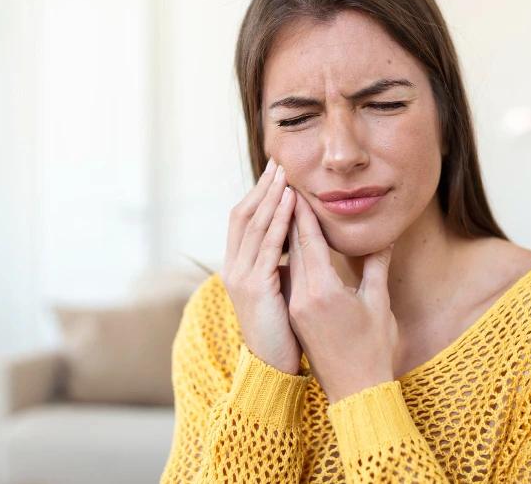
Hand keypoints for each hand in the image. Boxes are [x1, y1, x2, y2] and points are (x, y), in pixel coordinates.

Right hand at [220, 158, 301, 374]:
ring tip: (285, 174)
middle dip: (262, 187)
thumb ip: (284, 266)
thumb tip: (298, 245)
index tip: (275, 173)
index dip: (258, 194)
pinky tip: (290, 202)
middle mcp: (233, 268)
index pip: (243, 220)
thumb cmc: (283, 332)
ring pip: (254, 225)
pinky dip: (278, 220)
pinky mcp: (254, 287)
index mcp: (238, 267)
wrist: (273, 368)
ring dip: (270, 196)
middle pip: (243, 214)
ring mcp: (240, 276)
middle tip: (279, 162)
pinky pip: (267, 245)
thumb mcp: (281, 291)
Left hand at [286, 189, 397, 402]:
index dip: (302, 213)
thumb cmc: (373, 349)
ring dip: (287, 234)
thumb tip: (383, 238)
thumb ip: (376, 267)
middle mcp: (303, 297)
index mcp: (323, 291)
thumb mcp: (378, 304)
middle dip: (290, 216)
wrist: (355, 391)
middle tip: (285, 186)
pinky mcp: (296, 315)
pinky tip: (290, 244)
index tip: (296, 187)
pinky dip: (290, 256)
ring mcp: (296, 307)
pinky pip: (289, 277)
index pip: (308, 242)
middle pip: (293, 247)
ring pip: (288, 262)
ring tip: (285, 207)